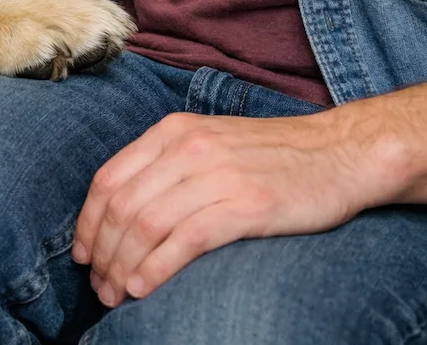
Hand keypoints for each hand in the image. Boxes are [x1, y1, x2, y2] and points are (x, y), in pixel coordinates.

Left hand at [72, 111, 372, 306]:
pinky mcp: (246, 205)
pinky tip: (144, 289)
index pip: (109, 179)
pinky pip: (185, 240)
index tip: (84, 255)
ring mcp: (217, 175)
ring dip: (123, 267)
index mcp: (173, 132)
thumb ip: (167, 167)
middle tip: (100, 287)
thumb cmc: (275, 156)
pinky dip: (157, 269)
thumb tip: (122, 213)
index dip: (88, 223)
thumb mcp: (210, 143)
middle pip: (122, 207)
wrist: (342, 152)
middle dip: (103, 253)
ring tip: (117, 295)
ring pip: (146, 226)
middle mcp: (188, 148)